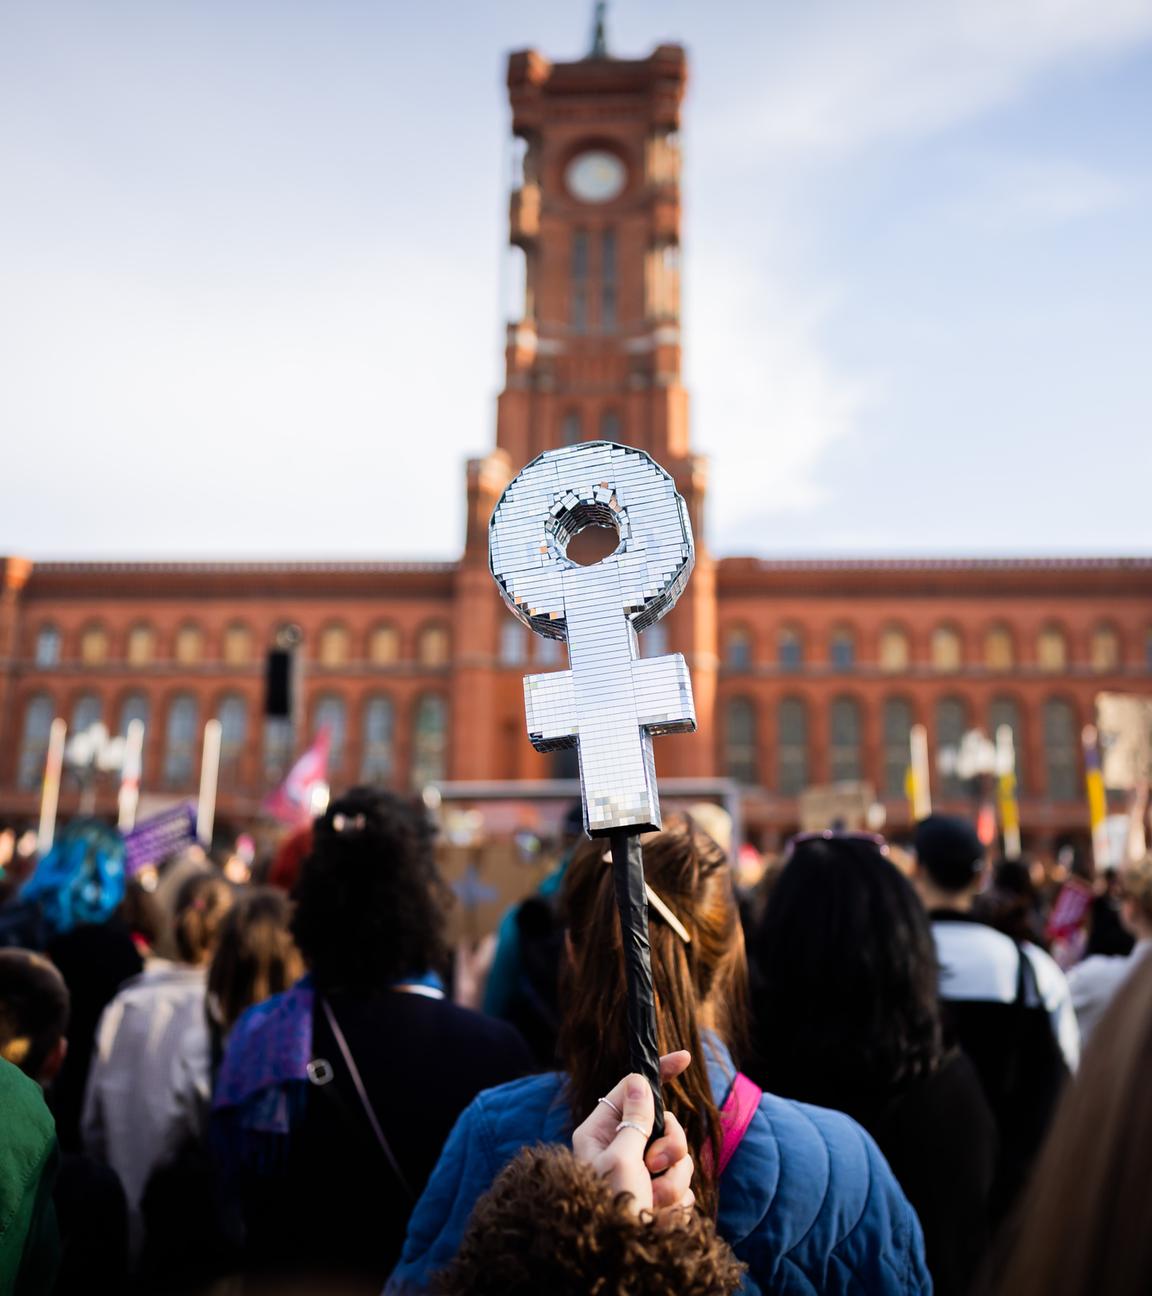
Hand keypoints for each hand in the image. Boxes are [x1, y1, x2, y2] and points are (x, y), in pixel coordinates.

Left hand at [571, 1051, 693, 1219]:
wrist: (622, 1264)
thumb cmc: (611, 1209)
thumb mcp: (621, 1158)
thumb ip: (634, 1119)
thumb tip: (638, 1080)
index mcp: (600, 1133)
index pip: (632, 1089)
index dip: (659, 1072)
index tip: (684, 1056)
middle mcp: (620, 1150)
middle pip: (663, 1123)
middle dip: (670, 1145)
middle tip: (655, 1165)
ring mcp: (641, 1175)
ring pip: (679, 1156)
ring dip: (672, 1179)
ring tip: (653, 1202)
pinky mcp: (658, 1197)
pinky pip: (682, 1185)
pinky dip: (676, 1201)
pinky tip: (660, 1218)